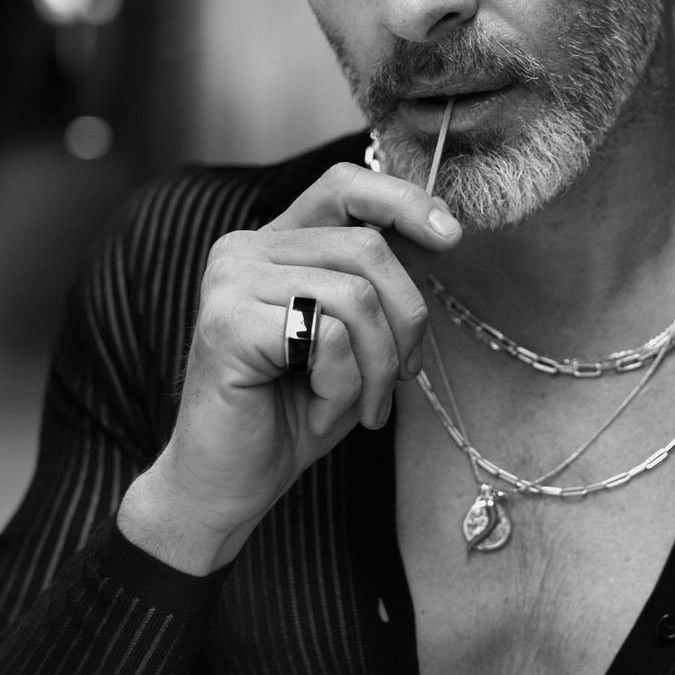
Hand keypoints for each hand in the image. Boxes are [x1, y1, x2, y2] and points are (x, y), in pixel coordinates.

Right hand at [117, 163, 461, 572]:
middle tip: (402, 377)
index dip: (403, 201)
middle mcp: (243, 249)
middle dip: (407, 320)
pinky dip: (340, 387)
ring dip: (376, 366)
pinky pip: (327, 337)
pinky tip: (313, 411)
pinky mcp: (226, 323)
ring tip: (356, 406)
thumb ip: (378, 285)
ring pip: (355, 295)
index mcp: (273, 244)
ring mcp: (229, 282)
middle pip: (367, 247)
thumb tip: (439, 230)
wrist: (227, 487)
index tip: (449, 237)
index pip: (344, 187)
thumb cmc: (292, 415)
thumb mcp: (353, 341)